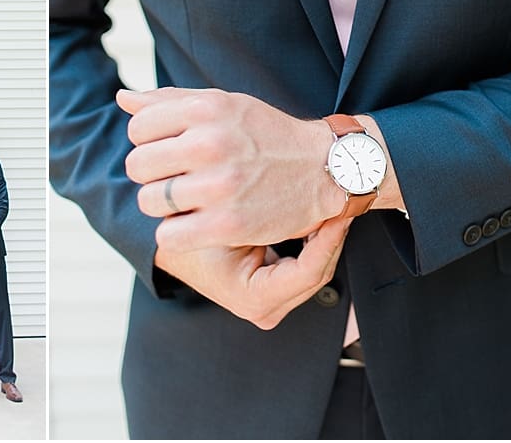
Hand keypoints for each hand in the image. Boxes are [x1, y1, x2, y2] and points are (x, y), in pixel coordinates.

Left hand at [119, 87, 335, 248]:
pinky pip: (169, 236)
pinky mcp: (229, 223)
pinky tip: (192, 225)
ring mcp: (219, 185)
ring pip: (148, 202)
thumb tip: (122, 99)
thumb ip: (170, 100)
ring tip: (184, 201)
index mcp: (205, 109)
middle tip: (174, 179)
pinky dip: (174, 234)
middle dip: (151, 175)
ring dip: (161, 206)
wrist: (324, 167)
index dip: (148, 142)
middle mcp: (210, 143)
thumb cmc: (264, 133)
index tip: (168, 150)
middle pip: (137, 165)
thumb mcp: (223, 103)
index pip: (138, 128)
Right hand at [155, 214, 352, 329]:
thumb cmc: (187, 235)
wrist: (167, 244)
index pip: (310, 271)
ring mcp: (270, 304)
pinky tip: (317, 217)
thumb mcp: (225, 221)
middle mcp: (265, 309)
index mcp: (255, 299)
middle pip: (318, 273)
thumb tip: (309, 201)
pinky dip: (313, 242)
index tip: (339, 210)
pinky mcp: (272, 293)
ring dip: (325, 238)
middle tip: (343, 201)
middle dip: (332, 236)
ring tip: (333, 206)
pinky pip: (305, 267)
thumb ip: (263, 218)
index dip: (329, 239)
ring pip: (316, 270)